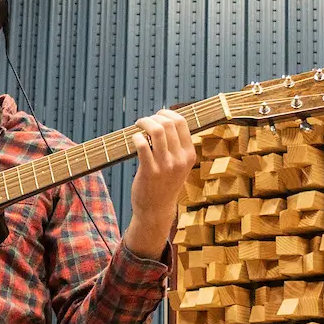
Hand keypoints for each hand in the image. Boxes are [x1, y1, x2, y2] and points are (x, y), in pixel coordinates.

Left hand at [122, 110, 195, 258]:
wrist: (156, 210)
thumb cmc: (165, 184)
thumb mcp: (179, 165)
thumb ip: (176, 146)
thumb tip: (164, 119)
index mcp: (189, 155)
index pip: (182, 122)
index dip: (167, 113)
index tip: (157, 115)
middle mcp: (180, 159)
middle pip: (168, 123)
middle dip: (153, 117)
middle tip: (144, 122)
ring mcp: (165, 166)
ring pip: (156, 130)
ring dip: (144, 122)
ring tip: (138, 125)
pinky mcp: (149, 171)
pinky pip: (141, 145)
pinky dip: (136, 137)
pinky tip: (134, 138)